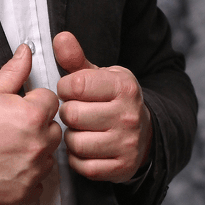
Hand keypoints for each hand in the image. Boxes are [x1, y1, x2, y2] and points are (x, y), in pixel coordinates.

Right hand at [0, 45, 61, 204]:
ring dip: (34, 154)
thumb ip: (14, 71)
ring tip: (7, 152)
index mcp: (32, 115)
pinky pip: (39, 184)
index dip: (34, 103)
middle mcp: (38, 144)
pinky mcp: (25, 193)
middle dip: (38, 129)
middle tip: (11, 132)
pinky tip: (6, 170)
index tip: (18, 111)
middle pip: (54, 131)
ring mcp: (33, 171)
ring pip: (48, 158)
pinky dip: (27, 179)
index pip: (51, 102)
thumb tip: (26, 51)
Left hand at [54, 31, 150, 183]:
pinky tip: (86, 147)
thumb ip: (76, 58)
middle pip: (72, 115)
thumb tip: (60, 37)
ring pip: (74, 142)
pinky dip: (77, 158)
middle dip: (68, 113)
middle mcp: (129, 114)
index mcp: (124, 86)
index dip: (65, 88)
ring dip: (71, 137)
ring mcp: (127, 143)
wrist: (143, 132)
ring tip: (81, 130)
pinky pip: (81, 166)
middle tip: (76, 112)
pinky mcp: (121, 167)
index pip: (75, 85)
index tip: (71, 91)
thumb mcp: (99, 75)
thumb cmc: (112, 99)